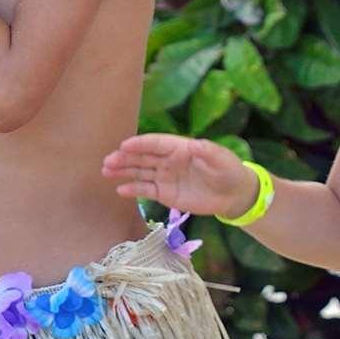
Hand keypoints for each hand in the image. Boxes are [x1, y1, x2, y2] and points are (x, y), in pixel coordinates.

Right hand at [103, 134, 255, 216]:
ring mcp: (165, 177)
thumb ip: (208, 152)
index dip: (140, 144)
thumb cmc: (228, 171)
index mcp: (180, 148)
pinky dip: (133, 189)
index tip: (124, 146)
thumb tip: (196, 145)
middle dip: (125, 158)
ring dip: (123, 172)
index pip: (156, 144)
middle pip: (143, 157)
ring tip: (106, 172)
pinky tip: (120, 190)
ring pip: (140, 172)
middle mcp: (169, 161)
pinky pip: (146, 190)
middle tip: (108, 161)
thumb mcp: (221, 159)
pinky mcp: (165, 194)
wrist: (233, 195)